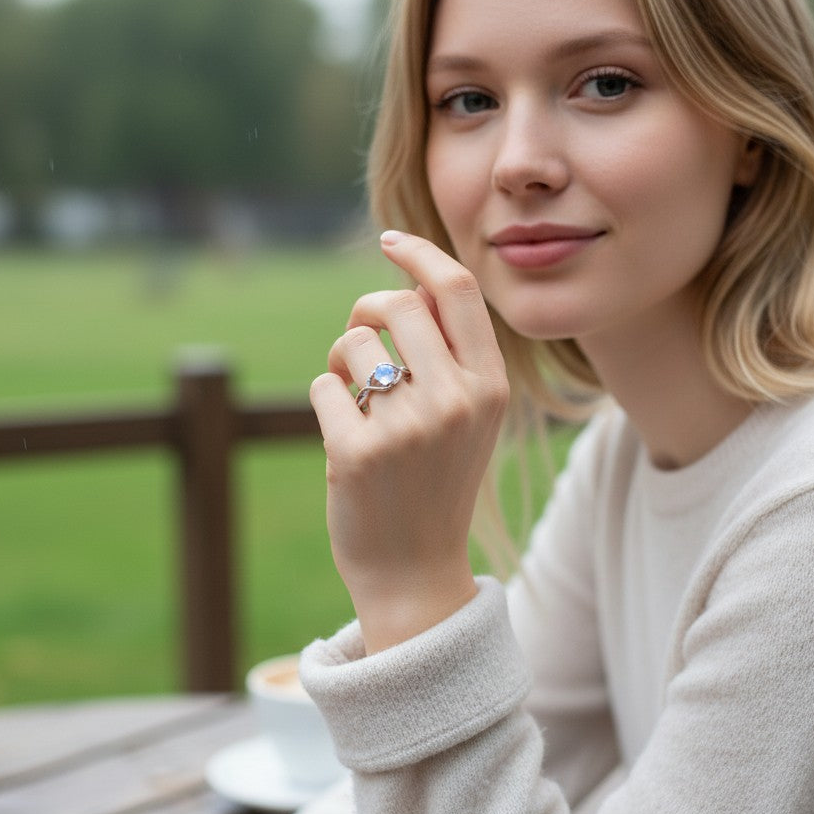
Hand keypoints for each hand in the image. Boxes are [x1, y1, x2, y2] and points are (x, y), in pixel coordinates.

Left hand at [310, 231, 508, 652]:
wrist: (416, 573)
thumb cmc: (436, 485)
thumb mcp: (468, 419)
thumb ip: (451, 355)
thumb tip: (409, 288)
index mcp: (490, 386)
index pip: (458, 290)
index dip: (420, 254)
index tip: (391, 239)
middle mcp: (456, 400)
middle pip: (397, 304)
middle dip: (367, 308)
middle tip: (358, 338)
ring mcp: (408, 426)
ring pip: (353, 343)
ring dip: (343, 365)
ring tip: (356, 405)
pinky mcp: (358, 451)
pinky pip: (323, 386)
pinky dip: (325, 404)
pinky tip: (344, 441)